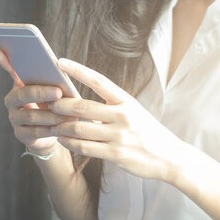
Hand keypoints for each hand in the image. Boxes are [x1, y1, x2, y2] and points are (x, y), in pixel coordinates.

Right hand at [0, 50, 75, 155]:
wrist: (52, 133)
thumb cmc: (54, 105)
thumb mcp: (53, 90)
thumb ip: (50, 76)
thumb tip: (56, 62)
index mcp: (19, 84)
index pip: (12, 71)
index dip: (8, 63)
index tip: (11, 56)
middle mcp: (12, 101)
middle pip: (23, 94)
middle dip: (42, 93)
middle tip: (59, 92)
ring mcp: (15, 118)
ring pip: (31, 116)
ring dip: (52, 115)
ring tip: (70, 115)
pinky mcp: (21, 134)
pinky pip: (36, 132)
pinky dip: (50, 130)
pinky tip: (64, 129)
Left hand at [49, 58, 184, 180]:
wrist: (170, 157)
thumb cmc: (149, 134)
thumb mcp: (135, 113)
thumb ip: (112, 108)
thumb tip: (83, 105)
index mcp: (127, 101)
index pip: (98, 81)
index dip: (77, 70)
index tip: (60, 62)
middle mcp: (122, 116)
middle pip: (82, 106)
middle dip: (61, 106)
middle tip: (49, 105)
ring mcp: (119, 136)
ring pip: (79, 128)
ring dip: (61, 127)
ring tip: (52, 126)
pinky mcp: (116, 154)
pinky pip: (85, 147)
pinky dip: (70, 143)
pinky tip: (63, 141)